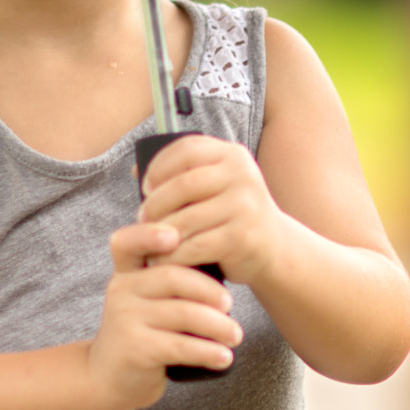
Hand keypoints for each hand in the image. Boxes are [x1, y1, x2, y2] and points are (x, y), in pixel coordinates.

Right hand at [87, 221, 241, 409]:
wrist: (108, 378)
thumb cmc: (140, 332)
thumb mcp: (144, 299)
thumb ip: (168, 278)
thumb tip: (219, 261)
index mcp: (125, 273)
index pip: (128, 242)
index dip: (149, 234)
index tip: (176, 236)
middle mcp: (121, 291)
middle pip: (173, 277)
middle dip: (209, 290)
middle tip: (230, 305)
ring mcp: (126, 320)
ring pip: (184, 314)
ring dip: (218, 325)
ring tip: (235, 335)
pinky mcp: (136, 350)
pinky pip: (181, 346)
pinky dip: (209, 351)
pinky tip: (224, 357)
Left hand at [138, 134, 285, 285]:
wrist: (274, 247)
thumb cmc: (231, 214)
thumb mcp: (215, 186)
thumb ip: (181, 174)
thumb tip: (135, 170)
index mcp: (232, 155)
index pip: (186, 150)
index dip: (158, 166)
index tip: (147, 187)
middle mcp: (242, 176)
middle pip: (182, 185)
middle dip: (155, 204)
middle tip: (143, 218)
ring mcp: (244, 207)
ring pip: (185, 219)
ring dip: (160, 233)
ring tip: (150, 241)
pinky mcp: (242, 238)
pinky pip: (194, 246)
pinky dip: (173, 255)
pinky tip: (164, 259)